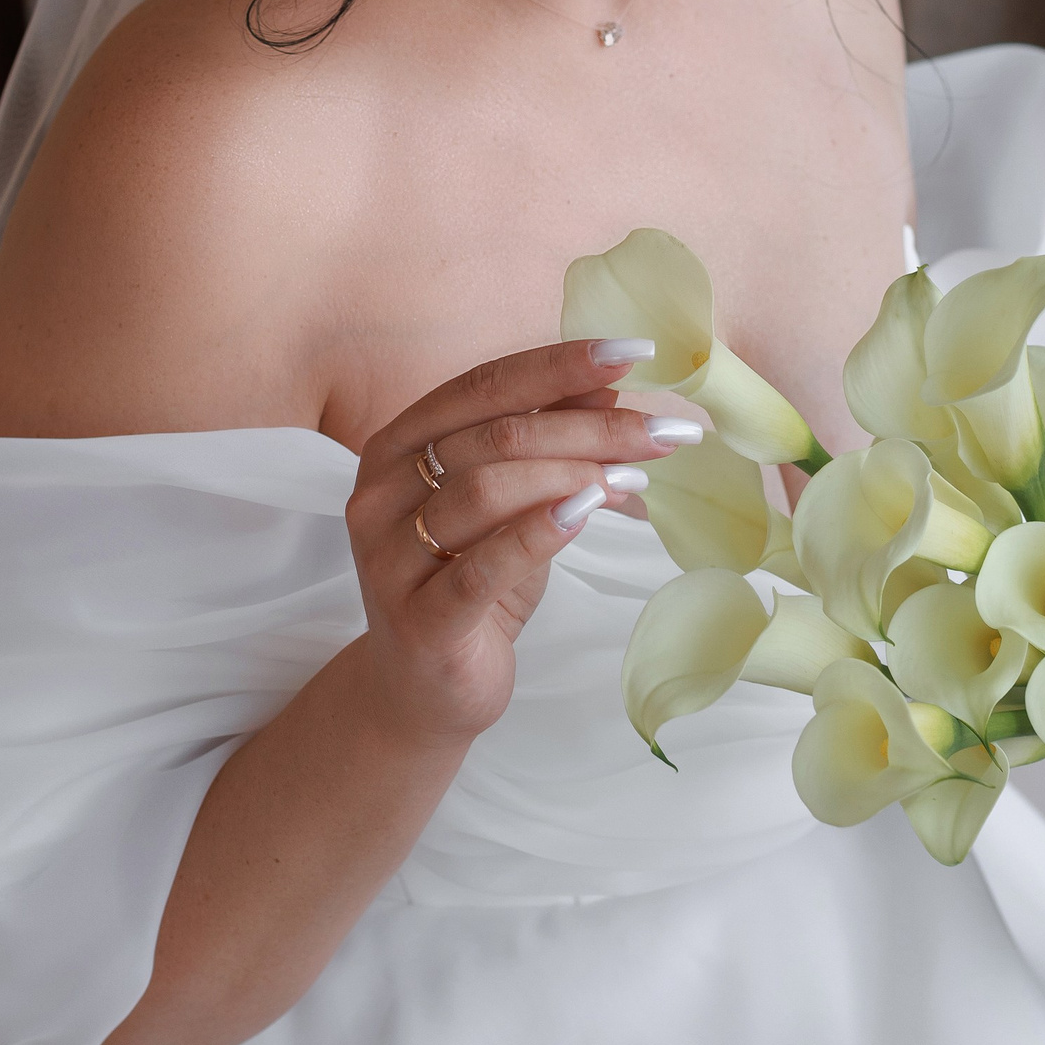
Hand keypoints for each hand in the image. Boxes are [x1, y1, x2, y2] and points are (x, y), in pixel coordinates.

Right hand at [347, 338, 691, 749]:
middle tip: (663, 432)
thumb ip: (544, 440)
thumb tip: (609, 383)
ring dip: (573, 474)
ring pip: (486, 491)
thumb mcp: (512, 503)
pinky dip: (539, 533)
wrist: (422, 692)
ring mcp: (391, 558)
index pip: (482, 385)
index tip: (633, 352)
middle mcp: (381, 493)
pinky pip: (482, 567)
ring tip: (636, 474)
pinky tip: (588, 510)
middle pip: (494, 437)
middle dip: (589, 427)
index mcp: (397, 446)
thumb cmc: (470, 582)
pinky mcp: (419, 620)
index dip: (559, 365)